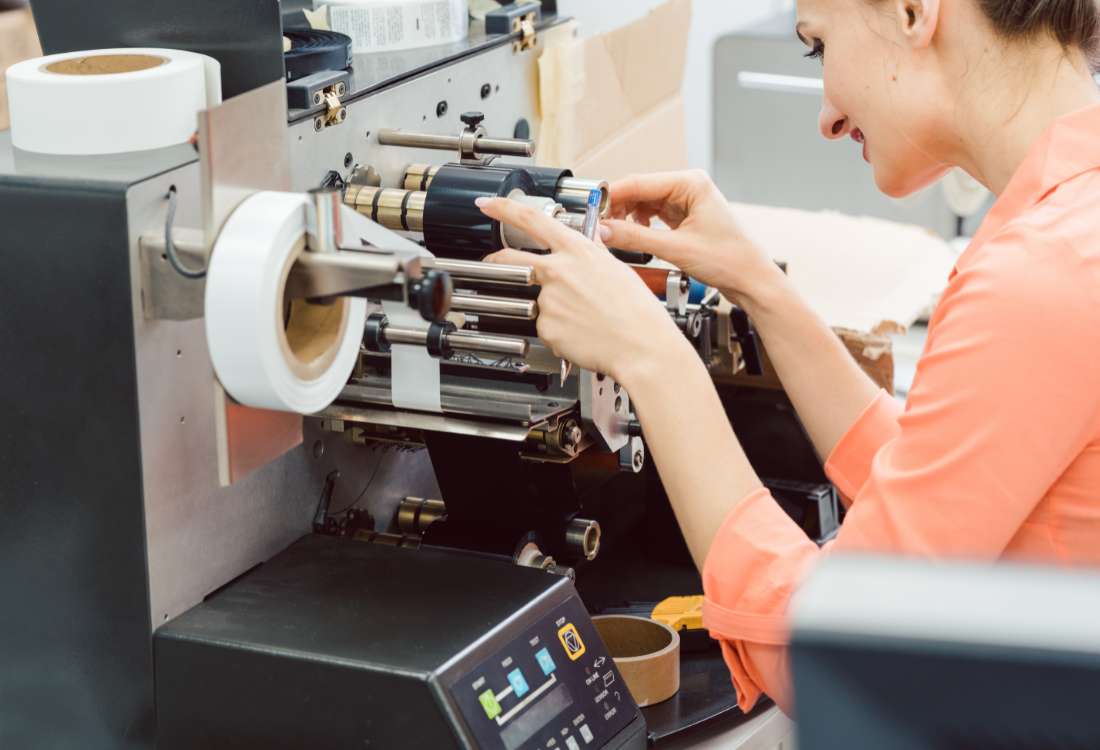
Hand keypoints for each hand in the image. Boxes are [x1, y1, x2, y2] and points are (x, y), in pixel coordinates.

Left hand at [476, 196, 690, 387]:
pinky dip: (559, 331)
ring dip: (553, 309)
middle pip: (511, 259)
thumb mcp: (616, 268)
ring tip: (582, 318)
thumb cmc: (636, 310)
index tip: (488, 203)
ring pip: (538, 301)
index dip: (504, 208)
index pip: (532, 220)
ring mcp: (548, 300)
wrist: (641, 345)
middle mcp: (558, 271)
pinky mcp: (546, 327)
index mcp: (576, 251)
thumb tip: (586, 244)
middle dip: (496, 260)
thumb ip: (591, 254)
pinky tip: (581, 333)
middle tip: (494, 263)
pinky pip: (546, 327)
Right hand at [599, 170, 779, 306]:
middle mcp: (690, 187)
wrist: (753, 280)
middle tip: (600, 226)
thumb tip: (605, 230)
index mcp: (691, 183)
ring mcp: (688, 202)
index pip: (640, 182)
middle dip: (619, 209)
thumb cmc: (731, 260)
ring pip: (645, 204)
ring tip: (616, 235)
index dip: (613, 195)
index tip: (592, 208)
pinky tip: (636, 238)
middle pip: (640, 191)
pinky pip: (655, 216)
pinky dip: (641, 226)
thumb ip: (636, 239)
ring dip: (629, 219)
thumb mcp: (676, 249)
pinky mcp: (686, 218)